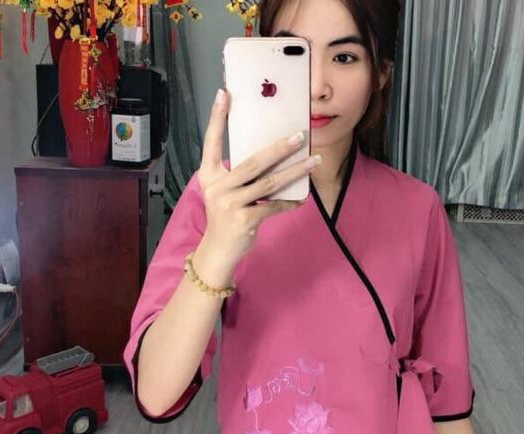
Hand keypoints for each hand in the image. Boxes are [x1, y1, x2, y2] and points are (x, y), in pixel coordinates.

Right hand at [197, 88, 318, 264]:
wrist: (217, 251)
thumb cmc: (225, 218)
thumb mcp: (224, 193)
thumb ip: (240, 177)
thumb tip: (273, 158)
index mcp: (209, 176)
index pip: (211, 141)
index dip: (216, 117)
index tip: (224, 93)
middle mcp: (217, 187)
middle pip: (253, 162)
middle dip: (279, 148)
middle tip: (300, 135)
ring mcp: (229, 204)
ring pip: (269, 183)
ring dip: (295, 171)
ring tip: (314, 161)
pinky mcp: (244, 220)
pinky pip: (273, 206)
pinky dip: (289, 202)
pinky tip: (302, 198)